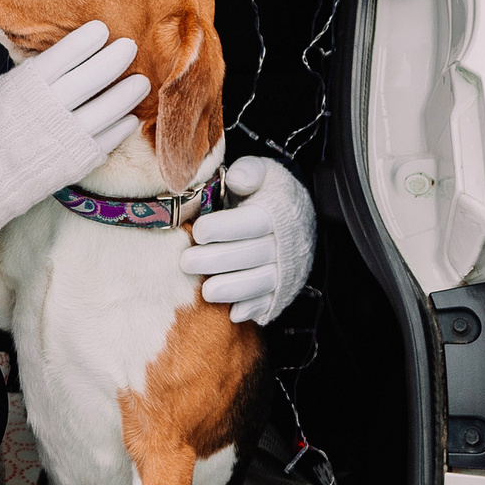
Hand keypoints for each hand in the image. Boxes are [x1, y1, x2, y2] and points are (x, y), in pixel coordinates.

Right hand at [0, 19, 150, 249]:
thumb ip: (23, 81)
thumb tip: (48, 67)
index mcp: (25, 85)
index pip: (67, 54)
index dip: (87, 40)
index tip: (101, 30)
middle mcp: (49, 107)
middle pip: (94, 76)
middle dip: (115, 58)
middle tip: (128, 46)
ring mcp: (64, 137)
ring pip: (108, 108)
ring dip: (127, 93)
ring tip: (139, 82)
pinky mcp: (72, 165)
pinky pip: (105, 141)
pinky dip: (120, 128)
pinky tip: (127, 119)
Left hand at [180, 157, 315, 324]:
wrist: (297, 217)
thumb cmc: (268, 193)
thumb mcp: (263, 172)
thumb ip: (249, 170)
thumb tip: (237, 179)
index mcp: (277, 212)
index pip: (253, 222)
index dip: (225, 228)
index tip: (198, 231)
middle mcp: (285, 243)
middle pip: (253, 255)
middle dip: (218, 260)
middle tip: (186, 262)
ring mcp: (286, 269)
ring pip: (262, 282)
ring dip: (233, 289)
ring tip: (206, 291)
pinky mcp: (282, 290)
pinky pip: (269, 302)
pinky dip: (252, 309)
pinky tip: (232, 313)